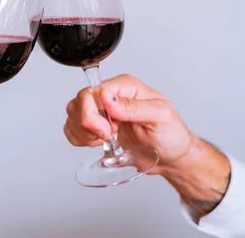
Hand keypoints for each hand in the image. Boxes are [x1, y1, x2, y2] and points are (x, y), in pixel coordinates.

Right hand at [63, 74, 194, 171]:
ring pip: (73, 113)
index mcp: (126, 87)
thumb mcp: (160, 117)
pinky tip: (96, 143)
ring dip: (83, 131)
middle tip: (106, 136)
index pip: (94, 90)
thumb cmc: (171, 135)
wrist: (172, 157)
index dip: (93, 112)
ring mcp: (102, 111)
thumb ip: (134, 107)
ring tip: (104, 139)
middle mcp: (111, 96)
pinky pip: (72, 127)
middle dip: (87, 123)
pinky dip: (78, 138)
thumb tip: (108, 98)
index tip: (107, 130)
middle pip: (79, 101)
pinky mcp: (96, 127)